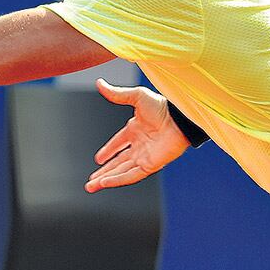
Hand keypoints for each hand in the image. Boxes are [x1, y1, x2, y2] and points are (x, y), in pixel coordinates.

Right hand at [85, 78, 189, 192]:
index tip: (98, 159)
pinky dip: (118, 180)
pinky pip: (131, 175)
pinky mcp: (150, 165)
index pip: (118, 144)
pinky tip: (106, 183)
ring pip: (121, 171)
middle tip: (90, 181)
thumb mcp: (135, 96)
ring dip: (106, 179)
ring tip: (91, 186)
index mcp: (135, 130)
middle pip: (117, 162)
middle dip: (103, 172)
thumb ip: (116, 94)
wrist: (179, 119)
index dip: (108, 151)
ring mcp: (144, 156)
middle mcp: (139, 145)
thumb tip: (99, 83)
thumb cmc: (162, 105)